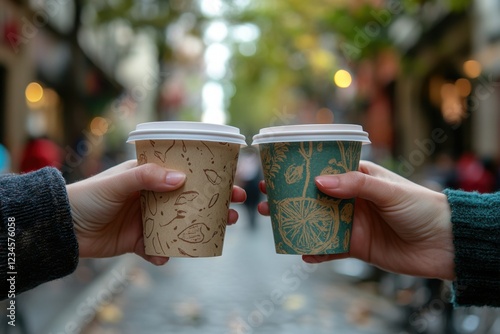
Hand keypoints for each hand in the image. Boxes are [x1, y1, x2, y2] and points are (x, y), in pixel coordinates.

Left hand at [68, 160, 245, 264]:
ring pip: (181, 224)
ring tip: (218, 233)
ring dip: (199, 230)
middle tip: (235, 208)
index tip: (230, 181)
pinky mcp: (139, 241)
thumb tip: (181, 179)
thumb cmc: (89, 197)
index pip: (185, 173)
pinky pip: (159, 247)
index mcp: (149, 176)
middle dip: (213, 204)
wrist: (63, 228)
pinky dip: (164, 253)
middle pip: (190, 200)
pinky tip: (163, 256)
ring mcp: (148, 219)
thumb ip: (146, 178)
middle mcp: (152, 197)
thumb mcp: (118, 182)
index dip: (208, 176)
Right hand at [258, 160, 454, 279]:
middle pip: (314, 197)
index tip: (277, 170)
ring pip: (318, 222)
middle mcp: (352, 200)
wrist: (445, 244)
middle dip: (290, 198)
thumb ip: (355, 185)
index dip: (301, 170)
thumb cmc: (420, 207)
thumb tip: (319, 183)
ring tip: (274, 223)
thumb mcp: (387, 190)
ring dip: (296, 223)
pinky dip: (315, 251)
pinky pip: (330, 249)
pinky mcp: (356, 247)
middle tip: (265, 198)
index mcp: (359, 178)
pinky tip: (301, 252)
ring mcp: (352, 223)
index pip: (325, 170)